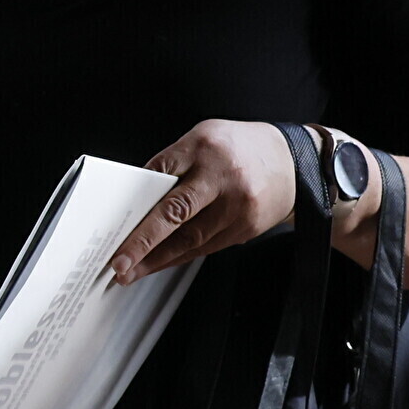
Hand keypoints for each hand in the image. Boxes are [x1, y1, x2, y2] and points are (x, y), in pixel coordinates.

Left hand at [112, 119, 296, 283]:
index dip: (134, 202)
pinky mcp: (246, 228)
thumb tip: (138, 196)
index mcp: (204, 147)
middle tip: (119, 263)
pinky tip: (160, 263)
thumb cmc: (240, 148)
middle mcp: (222, 177)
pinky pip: (206, 247)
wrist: (295, 163)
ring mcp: (237, 206)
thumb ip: (173, 163)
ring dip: (157, 259)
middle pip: (175, 212)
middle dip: (143, 241)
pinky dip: (179, 257)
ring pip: (190, 239)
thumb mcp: (204, 137)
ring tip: (131, 271)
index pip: (159, 174)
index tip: (112, 223)